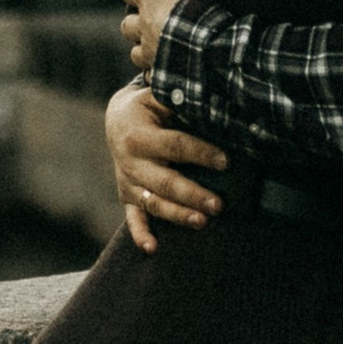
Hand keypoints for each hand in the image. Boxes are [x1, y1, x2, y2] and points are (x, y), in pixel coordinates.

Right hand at [103, 75, 226, 254]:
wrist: (116, 121)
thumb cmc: (148, 108)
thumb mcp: (157, 96)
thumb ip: (177, 96)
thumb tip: (208, 95)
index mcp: (139, 136)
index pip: (176, 146)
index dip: (201, 153)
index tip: (226, 161)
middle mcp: (131, 162)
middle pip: (165, 182)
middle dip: (193, 194)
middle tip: (218, 204)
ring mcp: (128, 183)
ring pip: (154, 203)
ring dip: (178, 215)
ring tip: (203, 221)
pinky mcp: (127, 197)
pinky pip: (133, 219)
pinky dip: (141, 234)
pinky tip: (153, 248)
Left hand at [116, 0, 195, 76]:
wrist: (201, 45)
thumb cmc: (187, 2)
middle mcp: (143, 25)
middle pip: (126, 24)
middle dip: (134, 22)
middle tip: (151, 20)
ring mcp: (151, 52)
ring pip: (135, 52)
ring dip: (144, 48)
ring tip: (159, 46)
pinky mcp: (161, 73)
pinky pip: (153, 74)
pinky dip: (158, 72)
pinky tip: (169, 71)